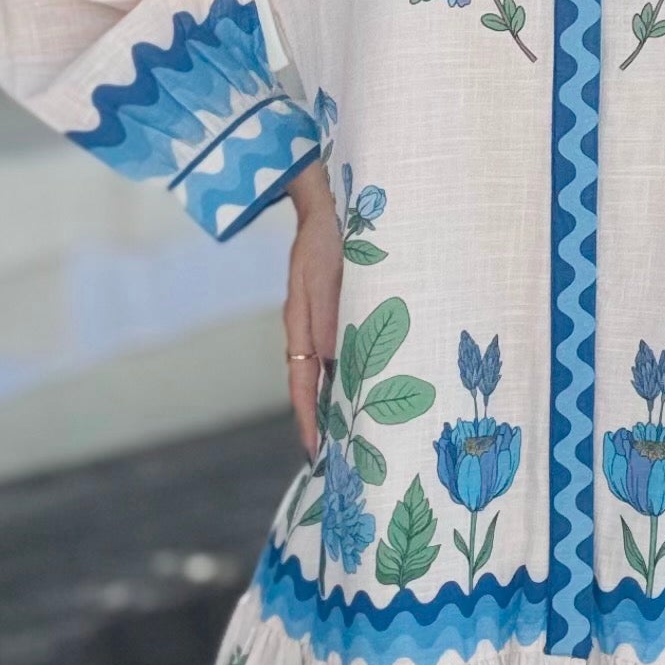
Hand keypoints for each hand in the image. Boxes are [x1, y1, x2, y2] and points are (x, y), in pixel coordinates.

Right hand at [282, 163, 340, 459]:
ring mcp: (319, 324)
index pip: (301, 385)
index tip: (316, 452)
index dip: (308, 419)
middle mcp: (306, 332)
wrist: (326, 206)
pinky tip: (365, 389)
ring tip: (353, 435)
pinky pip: (339, 356)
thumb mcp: (326, 277)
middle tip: (337, 458)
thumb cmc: (327, 238)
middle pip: (311, 387)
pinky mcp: (335, 315)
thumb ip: (328, 318)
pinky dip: (348, 377)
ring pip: (325, 374)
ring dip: (337, 402)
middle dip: (321, 422)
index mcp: (299, 326)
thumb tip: (329, 364)